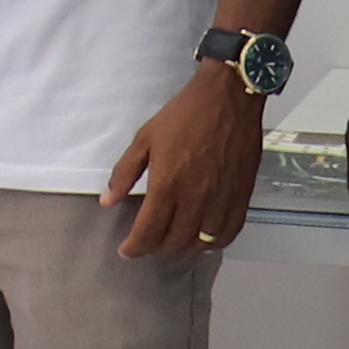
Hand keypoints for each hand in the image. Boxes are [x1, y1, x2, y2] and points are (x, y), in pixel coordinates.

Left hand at [105, 61, 263, 263]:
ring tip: (172, 240)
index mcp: (168, 185)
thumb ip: (124, 173)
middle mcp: (195, 199)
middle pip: (173, 243)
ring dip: (183, 248)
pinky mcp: (241, 197)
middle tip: (147, 242)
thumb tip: (107, 201)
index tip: (127, 250)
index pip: (148, 233)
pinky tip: (203, 237)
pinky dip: (213, 242)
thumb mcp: (145, 138)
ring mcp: (221, 200)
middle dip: (155, 248)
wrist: (228, 98)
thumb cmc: (185, 114)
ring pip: (200, 243)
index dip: (134, 248)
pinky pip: (227, 234)